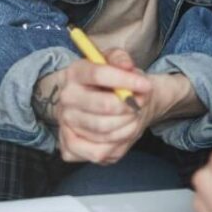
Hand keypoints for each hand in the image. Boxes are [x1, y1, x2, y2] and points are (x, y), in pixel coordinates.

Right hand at [34, 50, 153, 163]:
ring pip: (104, 131)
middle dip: (130, 108)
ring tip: (131, 119)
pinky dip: (115, 147)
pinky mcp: (68, 144)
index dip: (126, 81)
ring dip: (127, 127)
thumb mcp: (118, 64)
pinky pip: (97, 152)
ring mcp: (65, 121)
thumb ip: (121, 59)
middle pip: (104, 106)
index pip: (98, 74)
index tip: (146, 86)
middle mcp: (66, 96)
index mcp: (75, 72)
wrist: (106, 105)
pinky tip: (118, 135)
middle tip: (138, 106)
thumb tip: (125, 65)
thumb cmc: (114, 85)